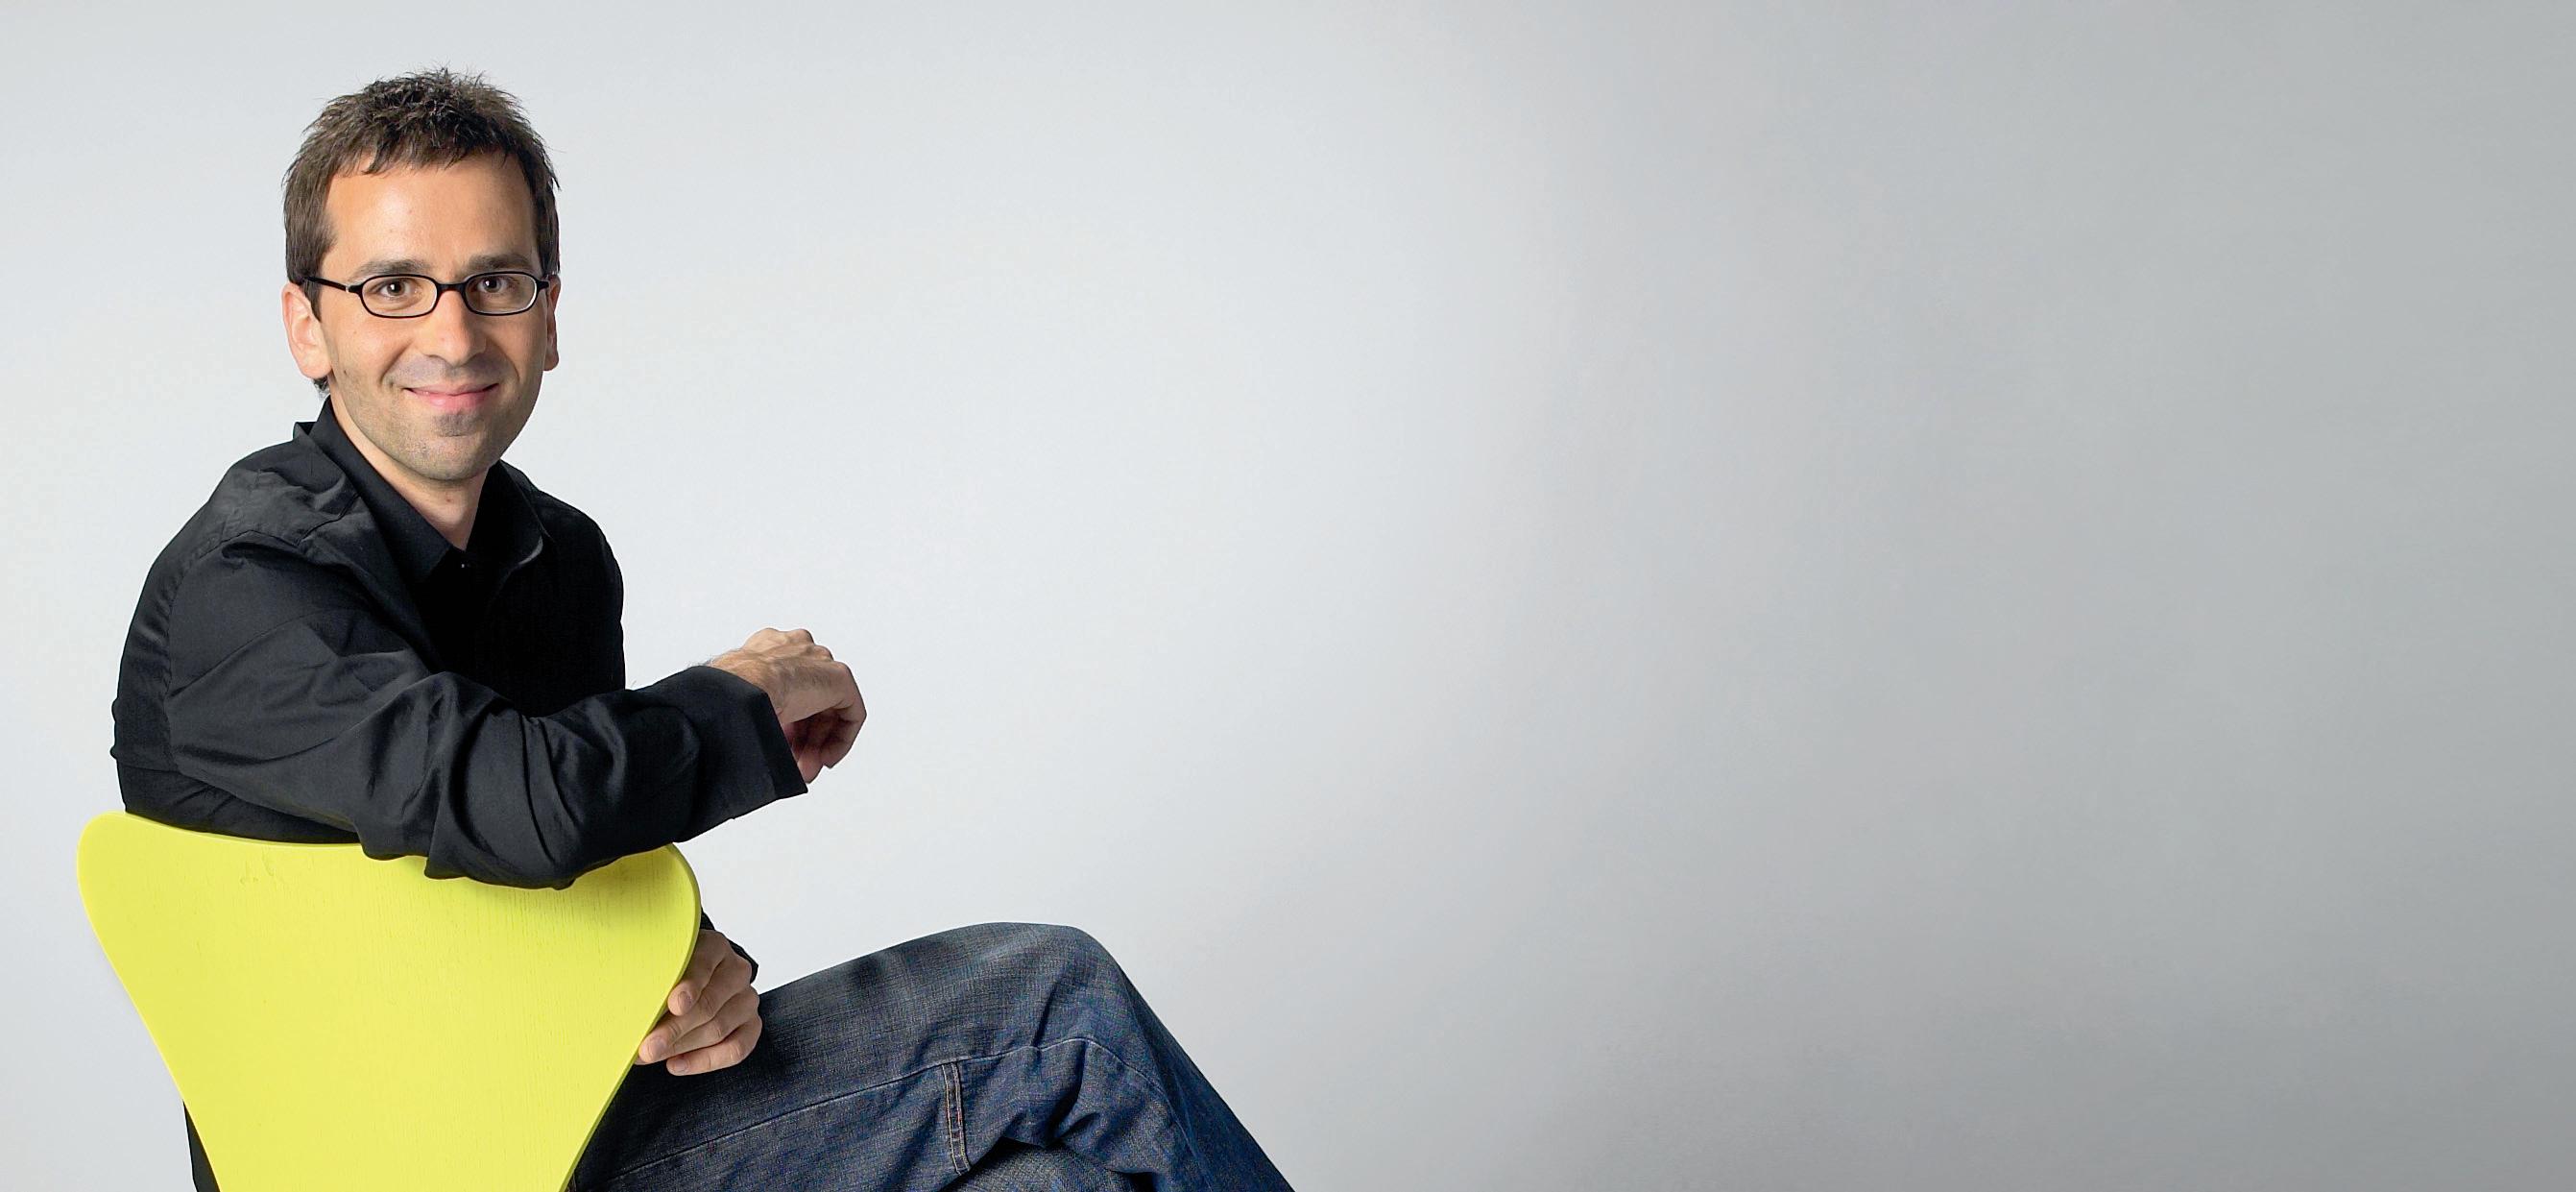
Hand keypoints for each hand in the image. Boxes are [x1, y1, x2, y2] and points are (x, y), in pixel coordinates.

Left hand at [636, 928, 762, 1075]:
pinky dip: (705, 1060)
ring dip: (681, 1046)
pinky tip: (678, 1064)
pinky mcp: (751, 1025)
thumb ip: (649, 979)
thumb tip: (630, 1006)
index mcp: (713, 947)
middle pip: (709, 1004)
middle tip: (648, 1046)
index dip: (689, 986)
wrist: (689, 983)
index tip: (674, 1004)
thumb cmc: (669, 975)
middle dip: (674, 1029)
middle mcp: (735, 971)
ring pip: (719, 1028)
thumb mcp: (657, 966)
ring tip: (652, 1055)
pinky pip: (736, 1048)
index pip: (704, 965)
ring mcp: (746, 998)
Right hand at [710, 627, 865, 782]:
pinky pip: (851, 712)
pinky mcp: (839, 677)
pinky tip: (826, 758)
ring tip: (807, 768)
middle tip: (798, 765)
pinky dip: (841, 739)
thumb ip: (752, 712)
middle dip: (805, 739)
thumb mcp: (739, 703)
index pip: (787, 686)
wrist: (740, 689)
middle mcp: (796, 650)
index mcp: (767, 648)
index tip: (782, 746)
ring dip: (818, 744)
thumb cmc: (727, 696)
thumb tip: (749, 742)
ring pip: (829, 709)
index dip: (788, 724)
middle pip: (811, 701)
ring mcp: (819, 661)